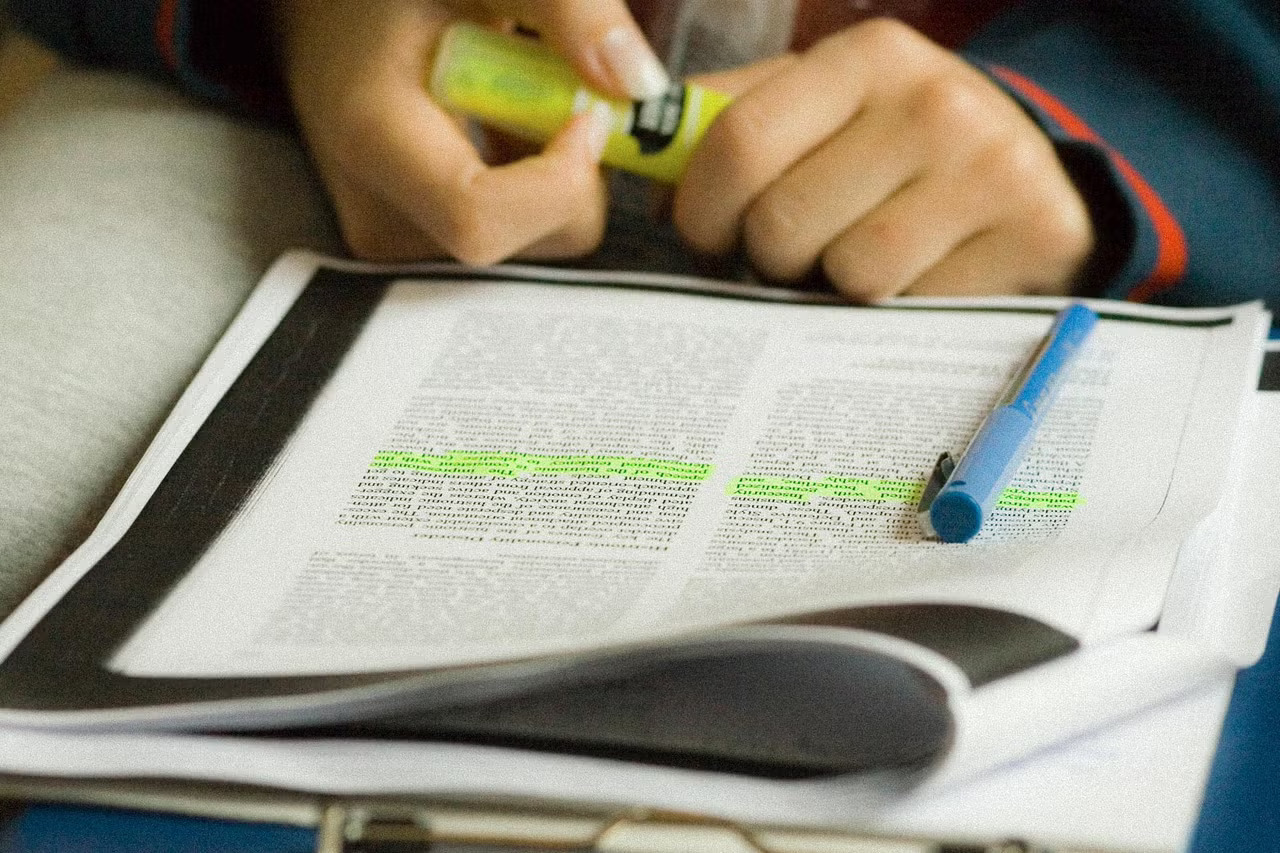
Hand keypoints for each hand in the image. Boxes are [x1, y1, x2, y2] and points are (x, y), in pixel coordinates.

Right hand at [273, 0, 668, 264]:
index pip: (482, 221)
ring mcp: (398, 242)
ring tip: (517, 100)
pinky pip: (518, 239)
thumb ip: (565, 8)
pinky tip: (506, 130)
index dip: (558, 180)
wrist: (336, 20)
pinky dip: (538, 186)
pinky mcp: (422, 250)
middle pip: (526, 240)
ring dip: (558, 173)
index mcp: (373, 140)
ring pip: (534, 243)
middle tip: (557, 87)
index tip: (585, 113)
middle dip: (572, 170)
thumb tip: (640, 85)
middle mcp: (378, 214)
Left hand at [673, 19, 1093, 300]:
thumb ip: (732, 122)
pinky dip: (895, 314)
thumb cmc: (893, 154)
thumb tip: (645, 166)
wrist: (1032, 183)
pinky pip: (912, 312)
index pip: (739, 142)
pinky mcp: (1033, 235)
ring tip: (855, 263)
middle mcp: (934, 100)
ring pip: (848, 276)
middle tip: (795, 253)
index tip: (703, 236)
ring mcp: (990, 167)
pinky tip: (914, 281)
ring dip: (833, 289)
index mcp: (866, 56)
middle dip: (769, 258)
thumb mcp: (821, 111)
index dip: (700, 209)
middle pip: (783, 224)